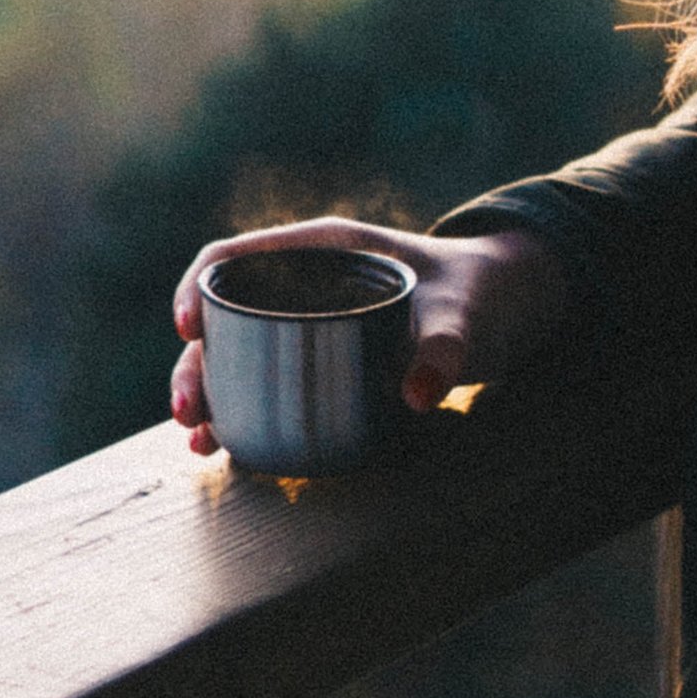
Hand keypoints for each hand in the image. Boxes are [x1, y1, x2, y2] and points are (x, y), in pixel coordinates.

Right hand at [169, 213, 572, 455]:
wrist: (509, 308)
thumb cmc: (483, 293)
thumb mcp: (466, 315)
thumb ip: (446, 349)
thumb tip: (416, 395)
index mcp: (325, 249)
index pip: (237, 255)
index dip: (199, 285)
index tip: (187, 327)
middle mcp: (308, 283)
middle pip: (227, 315)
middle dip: (195, 362)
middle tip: (189, 412)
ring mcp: (311, 322)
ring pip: (237, 353)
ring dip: (209, 392)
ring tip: (198, 440)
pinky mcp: (323, 361)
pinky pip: (264, 380)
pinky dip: (239, 409)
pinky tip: (223, 447)